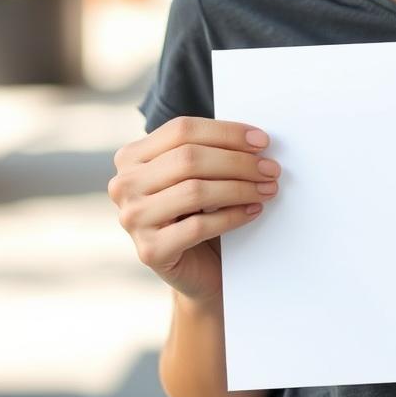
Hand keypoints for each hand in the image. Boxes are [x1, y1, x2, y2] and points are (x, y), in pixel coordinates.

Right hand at [108, 117, 281, 301]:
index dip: (227, 132)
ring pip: (195, 191)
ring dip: (240, 187)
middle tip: (271, 168)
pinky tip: (253, 210)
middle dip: (238, 161)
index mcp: (132, 156)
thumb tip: (255, 139)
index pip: (182, 129)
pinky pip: (198, 226)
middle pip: (189, 159)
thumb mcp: (201, 173)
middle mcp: (124, 185)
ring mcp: (132, 219)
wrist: (198, 267)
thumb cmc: (202, 211)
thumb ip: (212, 151)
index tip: (263, 140)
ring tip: (267, 188)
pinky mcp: (149, 251)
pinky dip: (232, 216)